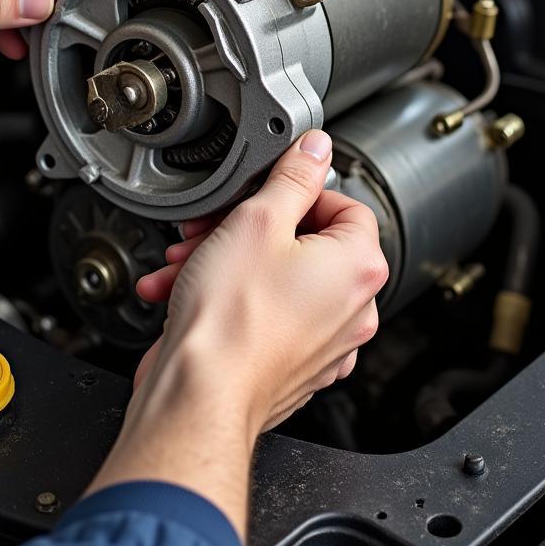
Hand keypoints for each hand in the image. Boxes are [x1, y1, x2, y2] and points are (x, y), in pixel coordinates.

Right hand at [85, 131, 387, 536]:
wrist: (199, 395)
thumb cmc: (231, 321)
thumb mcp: (257, 220)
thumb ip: (292, 176)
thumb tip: (316, 149)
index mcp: (359, 267)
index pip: (346, 204)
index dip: (297, 192)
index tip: (261, 195)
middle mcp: (352, 309)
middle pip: (304, 242)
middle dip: (245, 229)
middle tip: (210, 229)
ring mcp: (323, 342)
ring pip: (276, 278)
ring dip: (226, 262)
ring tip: (185, 264)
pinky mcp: (291, 364)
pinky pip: (264, 314)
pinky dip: (229, 300)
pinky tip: (185, 293)